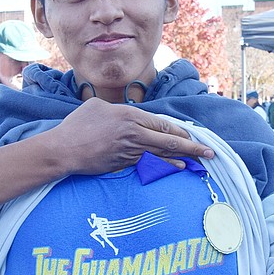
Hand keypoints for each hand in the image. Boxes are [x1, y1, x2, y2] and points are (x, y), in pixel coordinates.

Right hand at [52, 97, 213, 174]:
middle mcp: (134, 134)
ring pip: (162, 154)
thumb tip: (127, 115)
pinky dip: (165, 166)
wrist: (63, 150)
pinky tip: (177, 168)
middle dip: (192, 147)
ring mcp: (129, 151)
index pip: (162, 124)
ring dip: (183, 158)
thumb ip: (117, 109)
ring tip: (199, 162)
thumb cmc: (77, 126)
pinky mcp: (123, 164)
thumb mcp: (97, 106)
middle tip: (210, 153)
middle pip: (169, 141)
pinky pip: (149, 164)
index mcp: (129, 116)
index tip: (192, 135)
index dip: (180, 131)